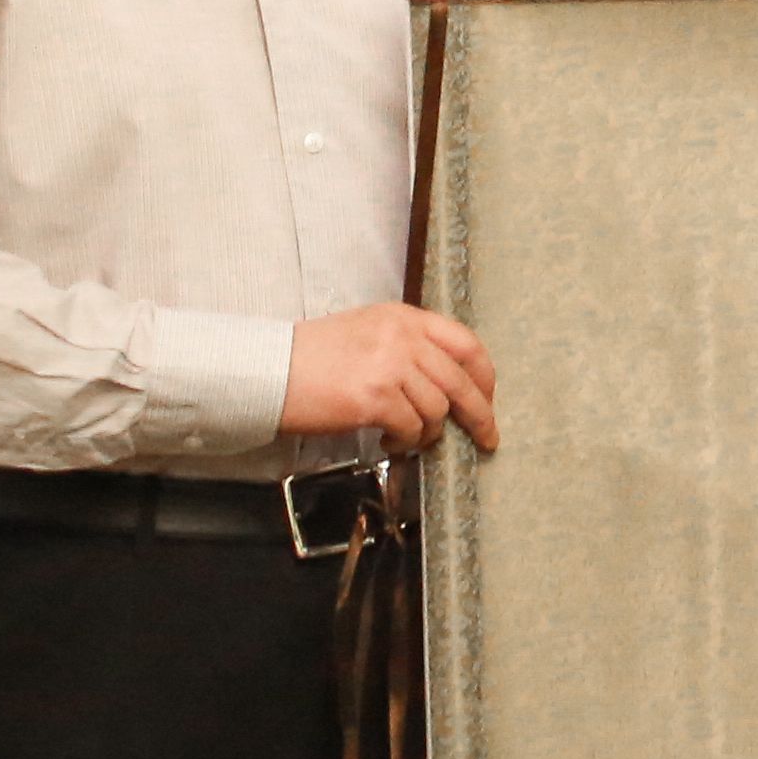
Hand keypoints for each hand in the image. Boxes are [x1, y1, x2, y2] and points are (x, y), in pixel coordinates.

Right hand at [285, 302, 500, 455]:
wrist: (270, 371)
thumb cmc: (311, 356)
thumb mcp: (367, 331)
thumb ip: (406, 345)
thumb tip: (441, 381)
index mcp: (404, 317)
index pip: (465, 343)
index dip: (484, 375)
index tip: (487, 396)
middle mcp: (403, 337)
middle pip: (461, 380)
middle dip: (479, 414)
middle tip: (486, 437)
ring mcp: (391, 367)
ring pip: (437, 410)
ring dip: (428, 432)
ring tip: (407, 436)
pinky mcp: (376, 398)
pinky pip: (412, 428)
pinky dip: (405, 441)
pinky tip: (388, 440)